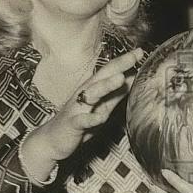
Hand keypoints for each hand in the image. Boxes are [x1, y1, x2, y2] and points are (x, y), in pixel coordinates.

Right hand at [21, 49, 142, 177]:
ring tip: (120, 78)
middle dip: (117, 66)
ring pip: (91, 94)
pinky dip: (91, 119)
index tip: (140, 51)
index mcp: (92, 90)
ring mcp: (77, 109)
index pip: (109, 72)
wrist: (52, 141)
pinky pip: (82, 120)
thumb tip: (131, 79)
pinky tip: (101, 118)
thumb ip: (115, 94)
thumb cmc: (79, 121)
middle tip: (133, 56)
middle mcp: (84, 95)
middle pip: (101, 77)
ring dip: (106, 86)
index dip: (124, 62)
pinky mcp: (72, 124)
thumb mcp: (101, 107)